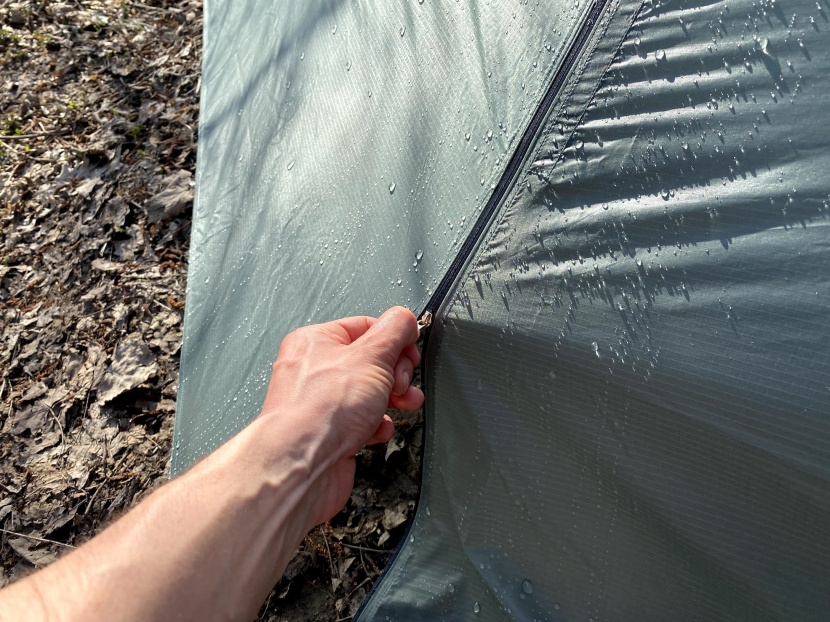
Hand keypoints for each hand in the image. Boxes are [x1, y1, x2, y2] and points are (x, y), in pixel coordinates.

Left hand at [257, 306, 423, 524]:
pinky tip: (377, 429)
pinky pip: (360, 421)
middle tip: (400, 384)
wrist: (302, 465)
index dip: (394, 339)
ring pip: (368, 392)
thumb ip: (394, 331)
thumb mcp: (372, 356)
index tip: (410, 353)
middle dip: (395, 374)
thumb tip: (404, 318)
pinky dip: (375, 424)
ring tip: (402, 404)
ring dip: (391, 399)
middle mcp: (313, 369)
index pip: (366, 327)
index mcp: (316, 341)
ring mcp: (319, 403)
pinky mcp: (327, 432)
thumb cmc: (321, 411)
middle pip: (370, 361)